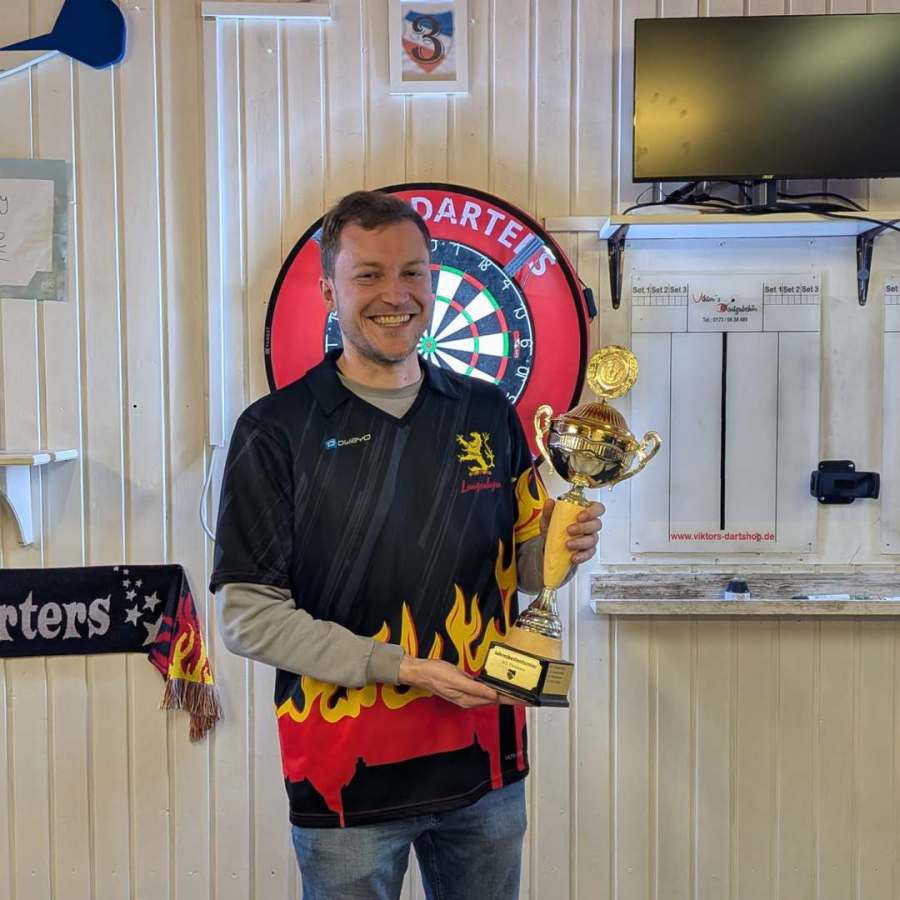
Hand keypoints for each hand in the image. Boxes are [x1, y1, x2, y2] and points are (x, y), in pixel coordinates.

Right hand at [398, 656, 518, 707]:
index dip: (511, 699)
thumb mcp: (456, 679)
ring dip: (503, 695)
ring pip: (490, 696)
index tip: (524, 699)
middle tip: (527, 696)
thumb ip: (475, 688)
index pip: (495, 700)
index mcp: (468, 699)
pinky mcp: (464, 688)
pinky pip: (483, 691)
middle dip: (511, 698)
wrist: (421, 671)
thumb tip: (493, 694)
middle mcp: (469, 699)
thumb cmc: (436, 674)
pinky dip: (493, 689)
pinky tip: (498, 686)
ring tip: (517, 692)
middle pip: (495, 700)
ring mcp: (467, 695)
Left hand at [540, 497, 605, 565]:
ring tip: (568, 544)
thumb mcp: (549, 519)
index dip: (592, 511)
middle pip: (596, 524)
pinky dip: (582, 556)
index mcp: (584, 513)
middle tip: (570, 530)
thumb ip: (549, 510)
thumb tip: (550, 502)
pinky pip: (589, 553)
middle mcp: (589, 525)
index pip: (597, 508)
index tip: (580, 516)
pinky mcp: (587, 551)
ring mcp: (589, 538)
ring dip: (581, 542)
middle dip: (584, 527)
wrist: (549, 548)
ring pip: (593, 539)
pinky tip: (573, 557)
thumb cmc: (554, 529)